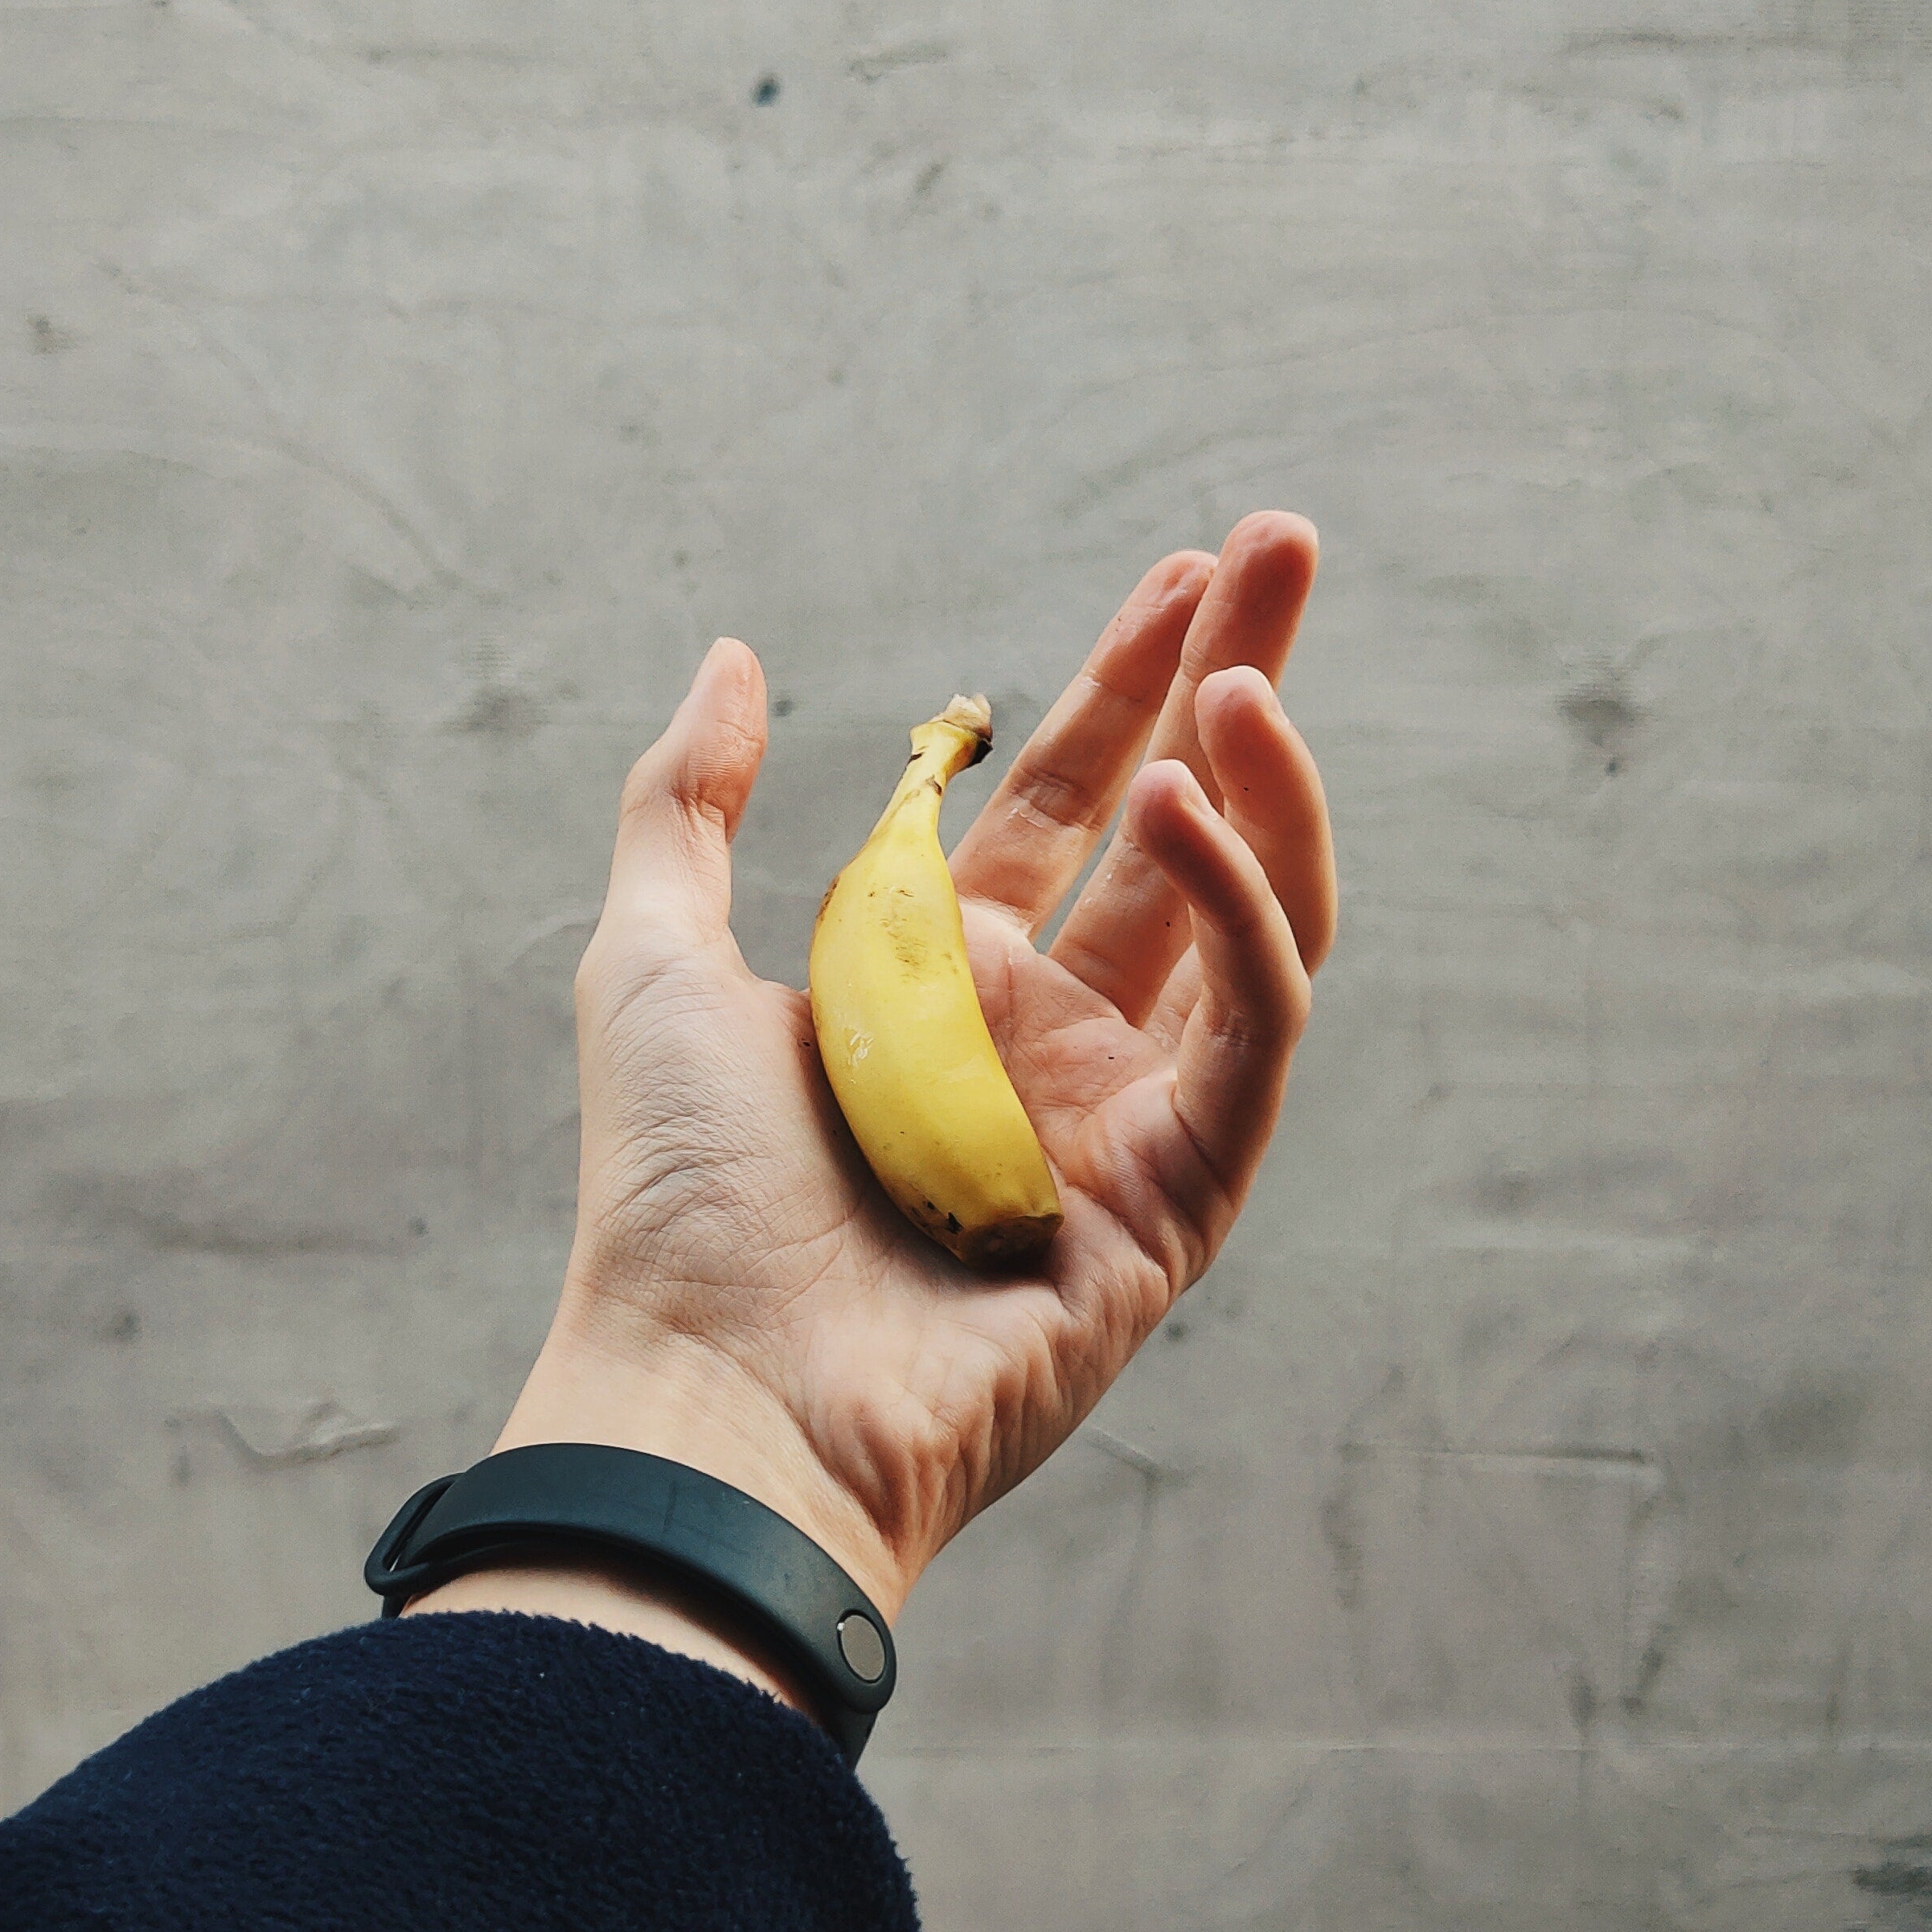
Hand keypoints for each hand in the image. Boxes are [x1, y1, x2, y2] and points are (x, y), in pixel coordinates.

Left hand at [455, 511, 1335, 1627]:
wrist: (710, 1390)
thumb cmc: (670, 1198)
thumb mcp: (647, 959)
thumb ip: (687, 802)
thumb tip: (734, 655)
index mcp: (941, 978)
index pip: (1070, 796)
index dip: (1131, 679)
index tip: (1192, 566)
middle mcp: (1043, 1037)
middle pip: (1178, 828)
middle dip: (1236, 680)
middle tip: (1285, 541)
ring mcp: (1119, 1119)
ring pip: (1248, 923)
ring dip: (1261, 792)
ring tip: (1245, 677)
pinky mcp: (1175, 1204)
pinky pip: (1246, 1039)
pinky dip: (1240, 920)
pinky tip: (1195, 814)